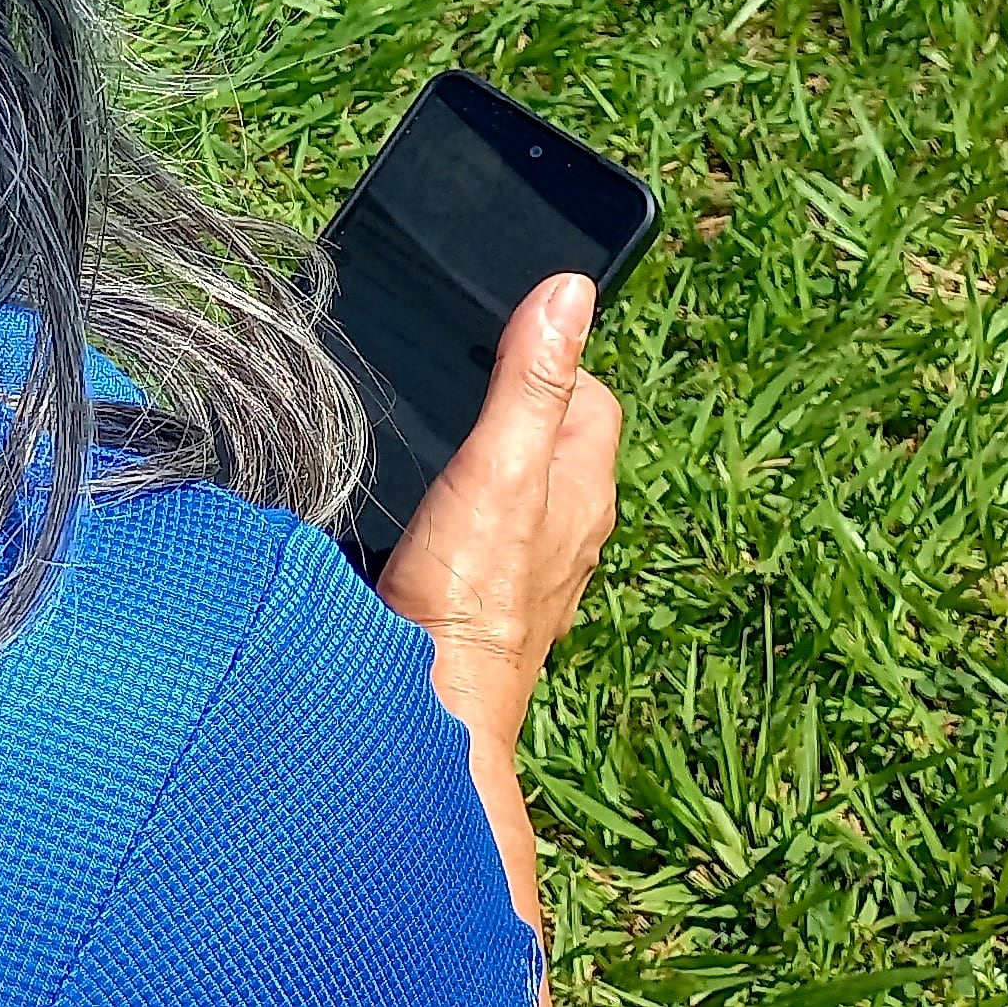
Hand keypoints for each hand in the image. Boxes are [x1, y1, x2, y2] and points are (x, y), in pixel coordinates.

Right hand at [375, 271, 623, 949]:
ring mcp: (528, 571)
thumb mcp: (501, 470)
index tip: (492, 340)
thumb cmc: (467, 599)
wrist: (427, 715)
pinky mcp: (484, 601)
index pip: (592, 395)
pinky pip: (483, 534)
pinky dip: (456, 511)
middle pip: (551, 439)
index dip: (549, 357)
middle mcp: (567, 530)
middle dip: (509, 405)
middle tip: (450, 385)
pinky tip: (415, 516)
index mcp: (582, 488)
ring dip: (482, 460)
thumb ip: (530, 382)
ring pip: (516, 488)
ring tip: (431, 442)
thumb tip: (571, 290)